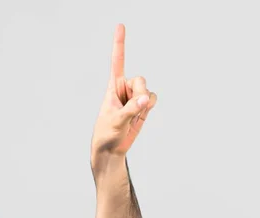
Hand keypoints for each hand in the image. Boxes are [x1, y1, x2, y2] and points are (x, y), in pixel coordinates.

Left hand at [91, 24, 156, 158]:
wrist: (111, 149)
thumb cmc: (107, 134)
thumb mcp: (116, 121)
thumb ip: (131, 109)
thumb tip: (146, 99)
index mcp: (113, 87)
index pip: (117, 62)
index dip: (119, 44)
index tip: (120, 25)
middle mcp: (124, 89)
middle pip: (141, 80)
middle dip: (140, 93)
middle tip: (133, 108)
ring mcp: (134, 97)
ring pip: (148, 90)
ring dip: (145, 103)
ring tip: (134, 116)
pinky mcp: (142, 106)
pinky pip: (153, 99)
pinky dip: (150, 107)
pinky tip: (140, 116)